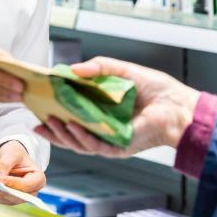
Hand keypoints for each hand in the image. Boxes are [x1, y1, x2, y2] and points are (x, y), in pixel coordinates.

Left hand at [0, 140, 45, 204]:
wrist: (10, 156)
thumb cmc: (15, 153)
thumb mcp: (11, 154)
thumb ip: (5, 165)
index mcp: (38, 178)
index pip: (26, 185)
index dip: (12, 183)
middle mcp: (31, 191)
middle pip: (16, 196)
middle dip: (0, 190)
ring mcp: (21, 197)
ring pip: (6, 199)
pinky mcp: (10, 199)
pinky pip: (0, 199)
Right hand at [34, 56, 199, 157]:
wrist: (179, 106)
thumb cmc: (156, 90)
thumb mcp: (122, 71)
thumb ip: (98, 68)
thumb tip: (72, 69)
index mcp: (102, 111)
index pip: (73, 114)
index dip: (55, 113)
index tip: (38, 106)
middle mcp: (104, 127)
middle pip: (72, 133)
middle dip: (53, 129)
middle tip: (37, 119)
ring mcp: (110, 140)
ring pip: (80, 142)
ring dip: (63, 134)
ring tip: (50, 122)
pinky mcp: (119, 148)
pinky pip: (96, 145)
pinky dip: (82, 138)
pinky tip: (72, 127)